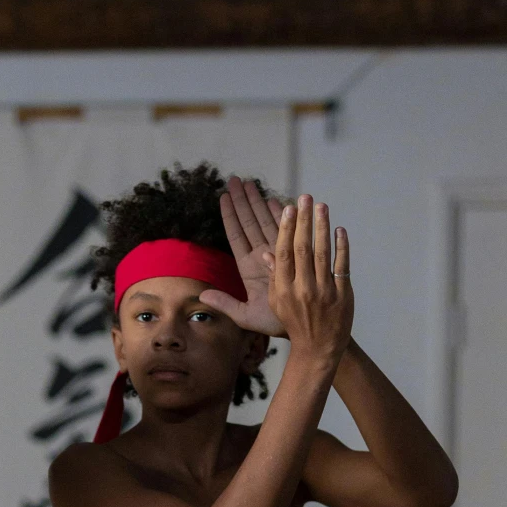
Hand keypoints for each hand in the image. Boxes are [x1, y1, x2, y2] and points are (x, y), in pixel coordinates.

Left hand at [218, 175, 291, 331]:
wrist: (304, 327)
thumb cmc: (275, 323)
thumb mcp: (245, 316)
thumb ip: (225, 304)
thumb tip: (202, 295)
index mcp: (248, 268)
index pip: (236, 236)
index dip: (229, 216)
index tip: (223, 197)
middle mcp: (262, 256)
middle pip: (249, 222)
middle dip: (242, 201)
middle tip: (235, 179)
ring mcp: (279, 251)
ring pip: (266, 221)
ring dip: (259, 202)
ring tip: (251, 183)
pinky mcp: (295, 253)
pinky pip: (287, 230)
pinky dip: (281, 215)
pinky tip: (275, 199)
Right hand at [270, 194, 352, 365]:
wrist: (318, 348)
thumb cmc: (294, 323)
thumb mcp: (276, 303)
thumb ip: (272, 277)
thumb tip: (265, 252)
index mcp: (283, 289)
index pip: (283, 253)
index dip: (286, 229)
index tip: (288, 208)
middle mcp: (302, 288)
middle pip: (302, 248)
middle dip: (304, 220)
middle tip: (305, 198)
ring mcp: (324, 291)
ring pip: (323, 253)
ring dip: (322, 227)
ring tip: (322, 206)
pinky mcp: (342, 293)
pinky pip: (342, 265)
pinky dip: (342, 246)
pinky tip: (340, 229)